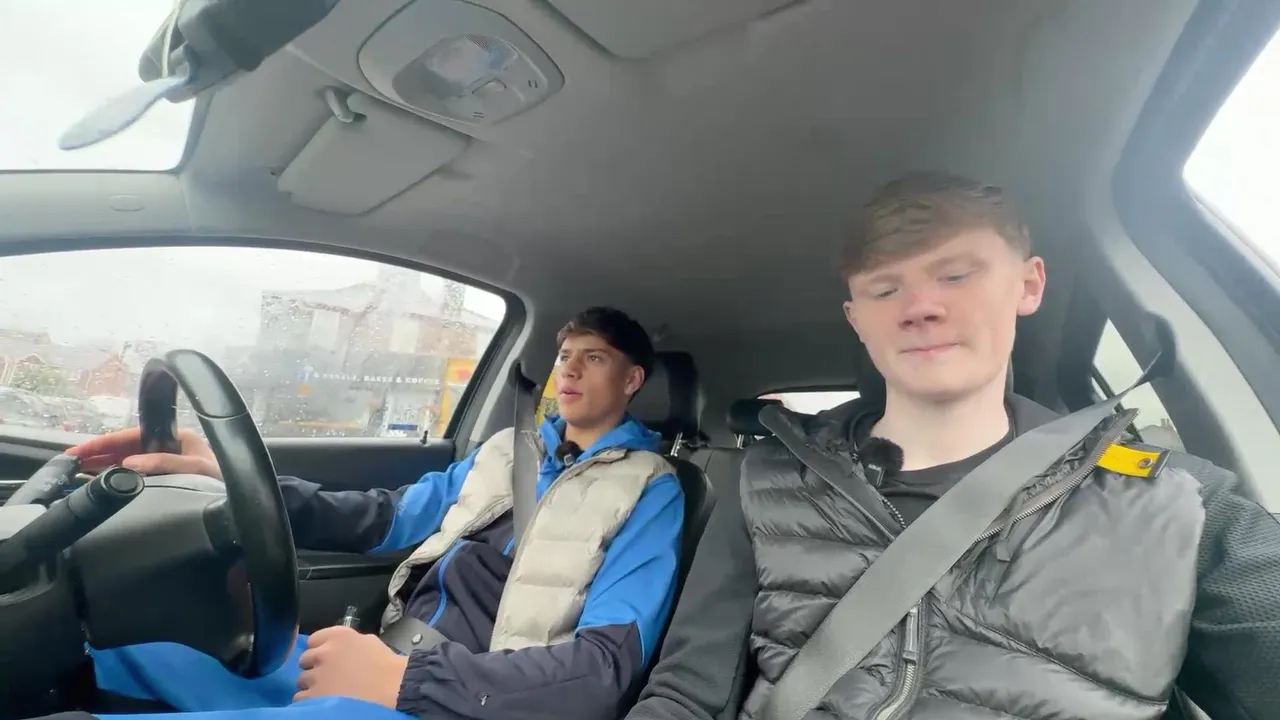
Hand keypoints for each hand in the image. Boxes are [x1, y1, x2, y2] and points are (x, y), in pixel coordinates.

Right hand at [65, 427, 221, 480]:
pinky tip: (100, 484)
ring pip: (128, 462)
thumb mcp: (198, 469)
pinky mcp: (167, 481)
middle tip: (70, 463)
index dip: (102, 443)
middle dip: (98, 454)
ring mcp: (167, 465)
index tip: (78, 450)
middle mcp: (169, 448)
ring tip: (78, 474)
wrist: (243, 505)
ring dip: (104, 467)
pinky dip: (116, 479)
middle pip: (126, 448)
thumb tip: (131, 463)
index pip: (131, 435)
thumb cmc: (226, 481)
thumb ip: (166, 464)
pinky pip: (136, 476)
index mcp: (177, 438)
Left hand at [295, 626, 408, 707]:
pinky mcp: (314, 696)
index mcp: (337, 636)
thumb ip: (349, 641)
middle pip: (305, 659)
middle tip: (327, 676)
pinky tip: (323, 701)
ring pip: (302, 680)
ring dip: (312, 685)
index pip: (313, 639)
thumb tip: (339, 648)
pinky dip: (310, 700)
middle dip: (314, 667)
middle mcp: (323, 653)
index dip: (320, 649)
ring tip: (326, 691)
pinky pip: (301, 697)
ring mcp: (317, 675)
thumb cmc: (386, 665)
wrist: (393, 688)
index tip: (327, 658)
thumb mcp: (368, 641)